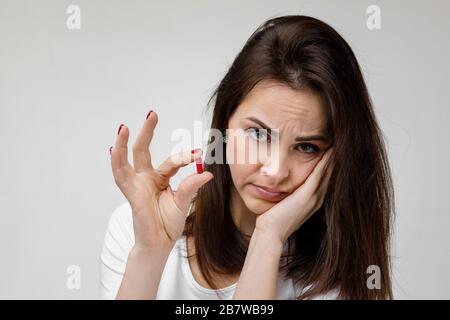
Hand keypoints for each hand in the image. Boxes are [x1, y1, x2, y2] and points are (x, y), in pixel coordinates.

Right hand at [110, 111, 213, 251]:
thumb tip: (208, 173)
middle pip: (143, 150)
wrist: (159, 244)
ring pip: (127, 160)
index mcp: (160, 179)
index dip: (185, 157)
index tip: (199, 154)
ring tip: (125, 127)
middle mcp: (146, 178)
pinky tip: (113, 149)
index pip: (172, 162)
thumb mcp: (184, 202)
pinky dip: (117, 162)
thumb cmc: (169, 223)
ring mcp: (136, 185)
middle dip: (147, 131)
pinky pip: (121, 176)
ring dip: (125, 144)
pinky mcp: (131, 194)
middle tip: (153, 113)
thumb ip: (192, 186)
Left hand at [255, 148, 333, 243]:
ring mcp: (313, 198)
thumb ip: (287, 195)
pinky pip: (319, 175)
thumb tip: (281, 185)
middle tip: (339, 142)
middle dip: (335, 159)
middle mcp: (317, 199)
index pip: (324, 179)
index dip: (329, 164)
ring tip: (338, 143)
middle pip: (330, 174)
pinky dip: (325, 163)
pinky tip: (330, 151)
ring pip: (328, 173)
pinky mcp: (307, 196)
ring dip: (333, 158)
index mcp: (312, 200)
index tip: (332, 149)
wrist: (270, 233)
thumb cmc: (272, 219)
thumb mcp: (282, 204)